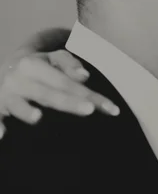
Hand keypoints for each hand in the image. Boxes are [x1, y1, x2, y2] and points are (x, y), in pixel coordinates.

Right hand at [0, 50, 119, 137]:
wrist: (4, 67)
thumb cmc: (38, 65)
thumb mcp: (53, 58)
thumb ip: (69, 64)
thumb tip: (84, 76)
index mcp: (34, 65)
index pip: (67, 82)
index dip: (89, 95)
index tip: (111, 108)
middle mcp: (19, 80)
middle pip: (49, 94)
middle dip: (70, 103)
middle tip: (90, 110)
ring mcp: (5, 95)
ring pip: (17, 105)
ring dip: (25, 111)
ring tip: (37, 117)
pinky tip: (1, 135)